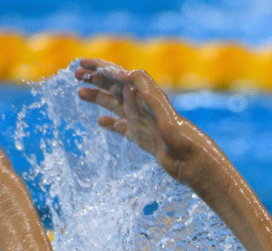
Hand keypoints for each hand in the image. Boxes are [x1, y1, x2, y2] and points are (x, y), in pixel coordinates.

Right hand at [75, 58, 209, 185]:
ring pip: (116, 106)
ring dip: (99, 97)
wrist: (196, 166)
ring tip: (79, 93)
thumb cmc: (186, 144)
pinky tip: (100, 122)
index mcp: (148, 99)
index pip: (120, 77)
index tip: (82, 64)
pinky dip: (111, 123)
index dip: (101, 68)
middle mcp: (144, 108)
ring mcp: (143, 123)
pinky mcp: (144, 139)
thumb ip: (150, 98)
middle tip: (76, 73)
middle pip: (116, 87)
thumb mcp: (167, 119)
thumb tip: (128, 78)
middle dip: (97, 78)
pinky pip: (123, 128)